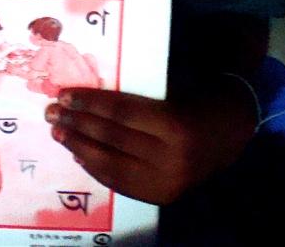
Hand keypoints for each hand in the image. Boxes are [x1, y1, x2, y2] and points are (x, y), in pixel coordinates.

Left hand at [44, 80, 256, 204]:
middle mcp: (170, 158)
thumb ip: (137, 94)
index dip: (90, 103)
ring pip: (111, 164)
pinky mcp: (161, 196)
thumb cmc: (199, 99)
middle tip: (52, 112)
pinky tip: (79, 154)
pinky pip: (120, 183)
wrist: (232, 134)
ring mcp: (165, 182)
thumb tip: (88, 93)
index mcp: (176, 124)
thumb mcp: (173, 89)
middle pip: (112, 138)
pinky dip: (97, 168)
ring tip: (59, 132)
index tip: (65, 94)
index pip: (122, 113)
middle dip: (77, 124)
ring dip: (79, 147)